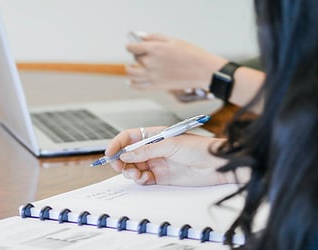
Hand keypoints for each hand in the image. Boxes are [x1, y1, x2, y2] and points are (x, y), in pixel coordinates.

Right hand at [106, 126, 230, 185]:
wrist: (218, 165)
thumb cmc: (200, 148)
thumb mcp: (170, 145)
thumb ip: (146, 150)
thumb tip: (126, 154)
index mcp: (154, 135)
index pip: (129, 137)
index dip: (117, 144)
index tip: (109, 153)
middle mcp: (153, 149)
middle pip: (128, 154)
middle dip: (120, 160)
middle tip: (119, 167)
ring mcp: (156, 163)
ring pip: (134, 167)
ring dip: (129, 171)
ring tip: (135, 174)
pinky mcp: (161, 177)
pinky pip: (143, 178)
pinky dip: (140, 180)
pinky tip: (144, 179)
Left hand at [126, 34, 226, 89]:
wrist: (203, 70)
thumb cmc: (191, 54)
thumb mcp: (173, 40)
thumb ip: (154, 37)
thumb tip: (141, 37)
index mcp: (155, 48)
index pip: (133, 47)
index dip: (130, 46)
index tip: (131, 46)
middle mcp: (151, 62)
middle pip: (135, 59)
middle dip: (137, 56)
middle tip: (141, 55)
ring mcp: (153, 75)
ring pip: (132, 73)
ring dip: (129, 70)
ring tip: (130, 68)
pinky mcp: (157, 86)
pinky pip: (139, 86)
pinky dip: (133, 84)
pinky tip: (131, 82)